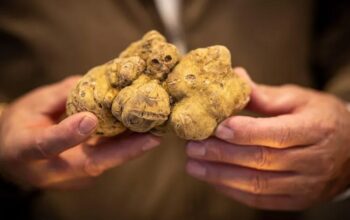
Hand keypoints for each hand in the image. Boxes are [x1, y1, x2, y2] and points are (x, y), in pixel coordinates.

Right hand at [0, 76, 159, 188]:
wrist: (13, 153)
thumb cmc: (21, 124)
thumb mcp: (33, 104)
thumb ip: (63, 95)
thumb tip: (99, 83)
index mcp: (25, 150)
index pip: (46, 145)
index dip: (68, 134)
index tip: (90, 119)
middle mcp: (50, 171)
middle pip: (89, 164)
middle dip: (124, 151)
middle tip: (153, 137)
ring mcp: (70, 178)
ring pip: (104, 163)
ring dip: (132, 148)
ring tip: (158, 131)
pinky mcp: (84, 176)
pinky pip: (107, 160)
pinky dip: (126, 147)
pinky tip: (144, 133)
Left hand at [186, 68, 349, 209]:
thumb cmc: (321, 118)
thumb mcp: (300, 99)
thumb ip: (265, 95)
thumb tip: (233, 78)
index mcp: (315, 130)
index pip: (276, 134)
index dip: (244, 132)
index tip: (216, 127)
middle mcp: (312, 161)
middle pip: (261, 160)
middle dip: (221, 154)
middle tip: (193, 147)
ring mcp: (305, 185)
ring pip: (257, 184)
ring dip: (220, 176)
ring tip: (193, 165)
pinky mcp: (297, 200)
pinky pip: (260, 200)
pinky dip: (232, 190)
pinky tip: (212, 179)